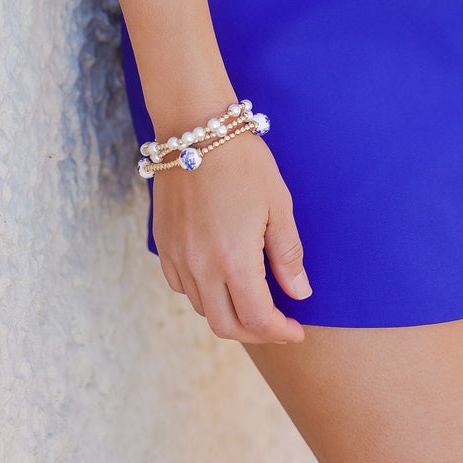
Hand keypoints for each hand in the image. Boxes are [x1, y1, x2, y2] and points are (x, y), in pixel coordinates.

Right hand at [153, 129, 311, 342]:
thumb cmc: (243, 161)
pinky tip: (221, 280)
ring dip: (230, 314)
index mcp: (233, 259)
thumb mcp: (277, 204)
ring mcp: (177, 257)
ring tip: (253, 302)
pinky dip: (204, 296)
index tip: (297, 330)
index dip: (280, 332)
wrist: (195, 128)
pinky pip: (182, 287)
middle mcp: (200, 266)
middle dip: (256, 334)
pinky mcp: (162, 245)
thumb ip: (287, 254)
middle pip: (226, 326)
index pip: (257, 318)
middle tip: (277, 326)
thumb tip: (299, 294)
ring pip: (203, 309)